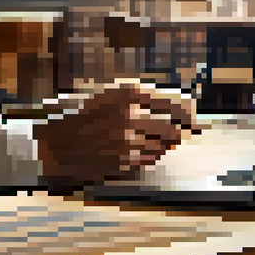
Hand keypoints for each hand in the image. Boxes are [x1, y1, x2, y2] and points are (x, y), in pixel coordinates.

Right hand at [33, 82, 199, 189]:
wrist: (61, 143)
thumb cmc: (86, 117)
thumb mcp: (111, 97)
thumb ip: (140, 99)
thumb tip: (175, 110)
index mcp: (128, 94)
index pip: (171, 104)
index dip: (186, 114)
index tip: (194, 119)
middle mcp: (131, 115)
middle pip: (172, 128)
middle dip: (179, 132)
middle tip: (184, 134)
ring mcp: (129, 140)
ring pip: (162, 146)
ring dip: (164, 145)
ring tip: (157, 142)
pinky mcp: (126, 160)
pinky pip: (150, 159)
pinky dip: (152, 156)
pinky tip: (143, 151)